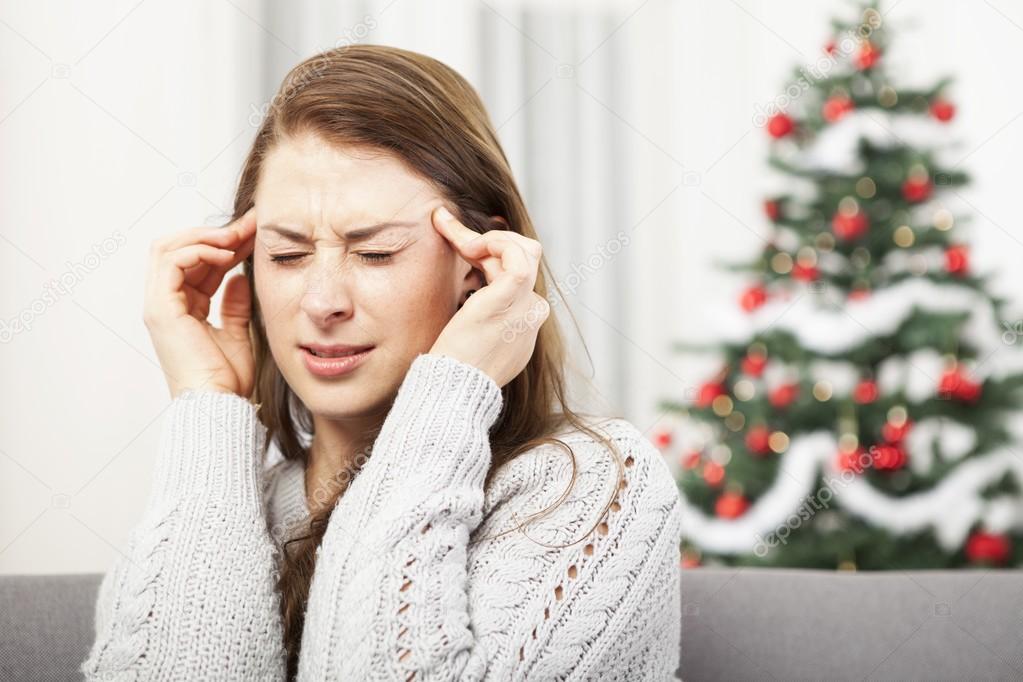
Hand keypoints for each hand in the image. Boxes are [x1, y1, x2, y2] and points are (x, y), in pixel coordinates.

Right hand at [143, 207, 257, 399]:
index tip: (255, 234)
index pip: (197, 264)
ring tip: (237, 235)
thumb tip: (239, 278)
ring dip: (205, 236)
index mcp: (182, 309)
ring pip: (168, 248)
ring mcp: (159, 305)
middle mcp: (165, 304)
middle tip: (249, 226)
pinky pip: (171, 262)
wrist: (219, 404)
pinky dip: (199, 250)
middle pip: (178, 249)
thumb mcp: (237, 333)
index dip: (225, 245)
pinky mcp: (160, 308)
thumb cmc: (228, 379)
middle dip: (214, 233)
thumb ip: (234, 305)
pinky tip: (226, 253)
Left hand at [428, 205, 549, 387]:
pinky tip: (468, 244)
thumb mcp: (474, 344)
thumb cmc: (453, 371)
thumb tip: (470, 297)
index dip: (490, 256)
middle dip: (493, 241)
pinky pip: (515, 256)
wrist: (453, 388)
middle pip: (526, 259)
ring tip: (459, 239)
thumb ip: (482, 321)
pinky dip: (495, 241)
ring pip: (525, 251)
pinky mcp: (511, 298)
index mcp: (523, 325)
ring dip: (492, 237)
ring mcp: (526, 307)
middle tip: (455, 235)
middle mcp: (532, 315)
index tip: (460, 245)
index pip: (516, 277)